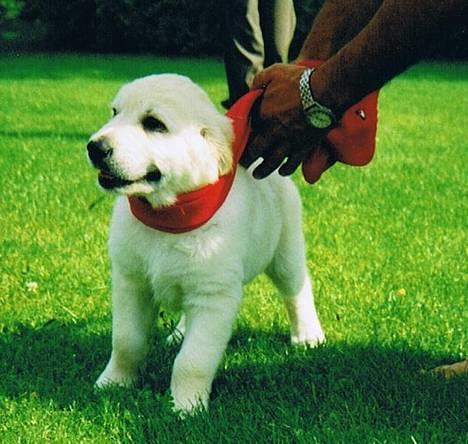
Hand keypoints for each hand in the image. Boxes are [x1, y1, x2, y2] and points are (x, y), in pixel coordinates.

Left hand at [240, 63, 329, 178]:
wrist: (325, 91)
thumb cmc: (300, 80)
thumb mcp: (274, 72)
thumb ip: (259, 81)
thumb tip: (252, 89)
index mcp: (262, 115)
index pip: (247, 131)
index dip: (241, 138)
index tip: (238, 142)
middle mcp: (272, 133)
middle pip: (255, 151)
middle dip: (246, 159)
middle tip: (242, 164)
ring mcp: (287, 142)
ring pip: (271, 163)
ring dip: (262, 170)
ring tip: (257, 174)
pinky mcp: (302, 148)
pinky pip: (291, 164)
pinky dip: (285, 170)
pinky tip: (282, 172)